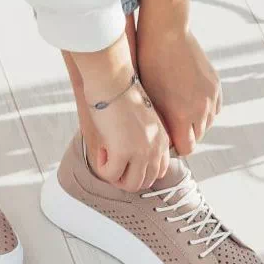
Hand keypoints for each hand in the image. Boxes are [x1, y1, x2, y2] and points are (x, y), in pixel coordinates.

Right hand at [67, 32, 169, 192]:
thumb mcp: (141, 118)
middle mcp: (157, 148)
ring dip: (116, 175)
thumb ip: (143, 138)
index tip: (125, 159)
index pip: (159, 171)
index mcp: (163, 139)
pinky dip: (102, 166)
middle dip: (126, 176)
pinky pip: (110, 175)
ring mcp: (142, 151)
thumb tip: (127, 157)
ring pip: (130, 184)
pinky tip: (101, 149)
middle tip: (112, 162)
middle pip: (145, 181)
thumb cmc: (121, 92)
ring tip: (106, 157)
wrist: (113, 79)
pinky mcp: (124, 151)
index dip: (139, 170)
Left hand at [138, 28, 220, 155]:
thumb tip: (163, 138)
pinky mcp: (216, 84)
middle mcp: (201, 109)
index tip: (164, 141)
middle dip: (184, 136)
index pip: (186, 149)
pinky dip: (205, 110)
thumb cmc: (149, 65)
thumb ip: (161, 122)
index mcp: (181, 116)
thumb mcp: (149, 98)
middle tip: (169, 128)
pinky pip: (215, 108)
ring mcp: (211, 96)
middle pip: (197, 137)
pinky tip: (191, 103)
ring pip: (207, 123)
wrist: (166, 34)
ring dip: (195, 123)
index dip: (174, 147)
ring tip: (179, 113)